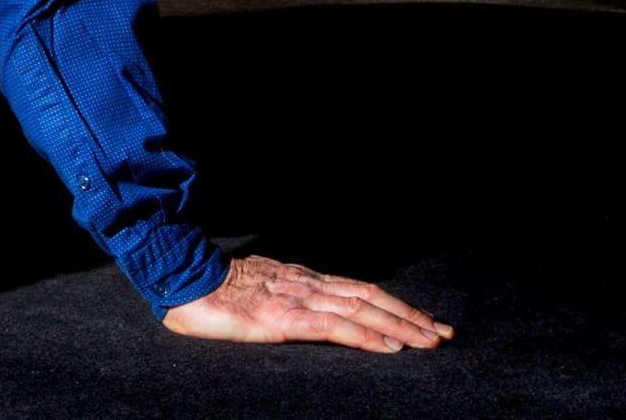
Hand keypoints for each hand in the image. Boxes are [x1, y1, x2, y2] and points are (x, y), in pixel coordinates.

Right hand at [161, 255, 453, 352]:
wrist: (182, 282)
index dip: (392, 305)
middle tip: (443, 333)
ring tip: (430, 340)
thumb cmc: (208, 291)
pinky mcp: (287, 318)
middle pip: (371, 296)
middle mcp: (308, 284)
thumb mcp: (254, 291)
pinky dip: (369, 336)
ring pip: (363, 309)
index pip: (358, 290)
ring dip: (401, 325)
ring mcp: (299, 298)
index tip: (420, 320)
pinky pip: (337, 326)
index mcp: (301, 278)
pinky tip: (390, 346)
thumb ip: (280, 300)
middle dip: (410, 315)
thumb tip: (301, 313)